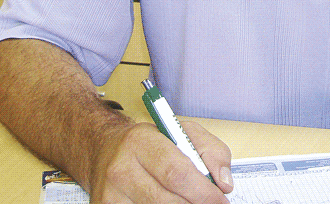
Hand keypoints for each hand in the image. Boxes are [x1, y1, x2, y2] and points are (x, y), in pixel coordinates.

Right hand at [89, 118, 233, 203]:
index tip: (221, 199)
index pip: (176, 172)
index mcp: (141, 141)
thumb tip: (224, 182)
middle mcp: (121, 168)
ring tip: (192, 202)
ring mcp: (110, 195)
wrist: (106, 150)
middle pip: (166, 199)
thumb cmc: (151, 142)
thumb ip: (211, 151)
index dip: (203, 191)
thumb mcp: (183, 132)